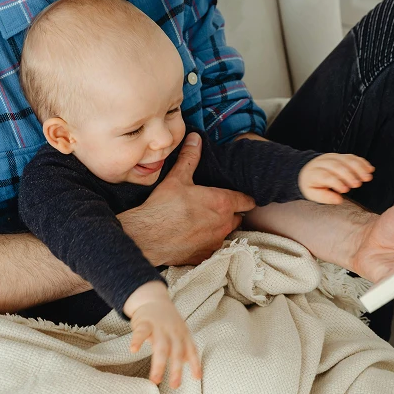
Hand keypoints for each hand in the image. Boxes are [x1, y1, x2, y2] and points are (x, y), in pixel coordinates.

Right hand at [118, 133, 255, 265]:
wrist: (147, 237)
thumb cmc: (163, 207)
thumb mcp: (177, 178)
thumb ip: (190, 157)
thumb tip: (196, 138)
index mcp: (222, 203)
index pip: (247, 201)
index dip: (245, 197)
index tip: (240, 196)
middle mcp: (224, 224)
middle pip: (237, 217)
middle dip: (231, 212)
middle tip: (216, 205)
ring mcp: (215, 242)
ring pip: (225, 233)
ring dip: (219, 227)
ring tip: (203, 221)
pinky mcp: (204, 256)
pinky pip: (212, 247)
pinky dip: (207, 242)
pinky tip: (193, 235)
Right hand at [125, 282, 201, 387]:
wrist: (153, 299)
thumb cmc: (168, 321)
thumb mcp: (180, 332)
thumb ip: (185, 349)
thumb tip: (192, 368)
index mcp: (183, 334)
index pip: (191, 349)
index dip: (194, 363)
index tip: (196, 377)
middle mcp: (173, 331)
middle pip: (176, 351)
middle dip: (176, 369)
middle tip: (175, 385)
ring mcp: (159, 326)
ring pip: (160, 346)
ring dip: (159, 364)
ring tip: (156, 379)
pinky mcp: (145, 322)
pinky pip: (141, 332)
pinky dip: (137, 340)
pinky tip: (133, 350)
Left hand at [298, 154, 374, 203]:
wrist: (308, 170)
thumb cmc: (312, 185)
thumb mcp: (313, 194)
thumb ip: (325, 197)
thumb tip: (339, 199)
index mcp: (314, 173)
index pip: (325, 176)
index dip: (336, 182)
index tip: (345, 190)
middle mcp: (322, 162)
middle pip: (337, 166)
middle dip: (349, 175)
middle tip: (358, 184)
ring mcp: (332, 157)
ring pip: (346, 159)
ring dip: (358, 168)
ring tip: (367, 177)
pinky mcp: (340, 155)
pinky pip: (351, 156)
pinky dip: (361, 162)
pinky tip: (369, 169)